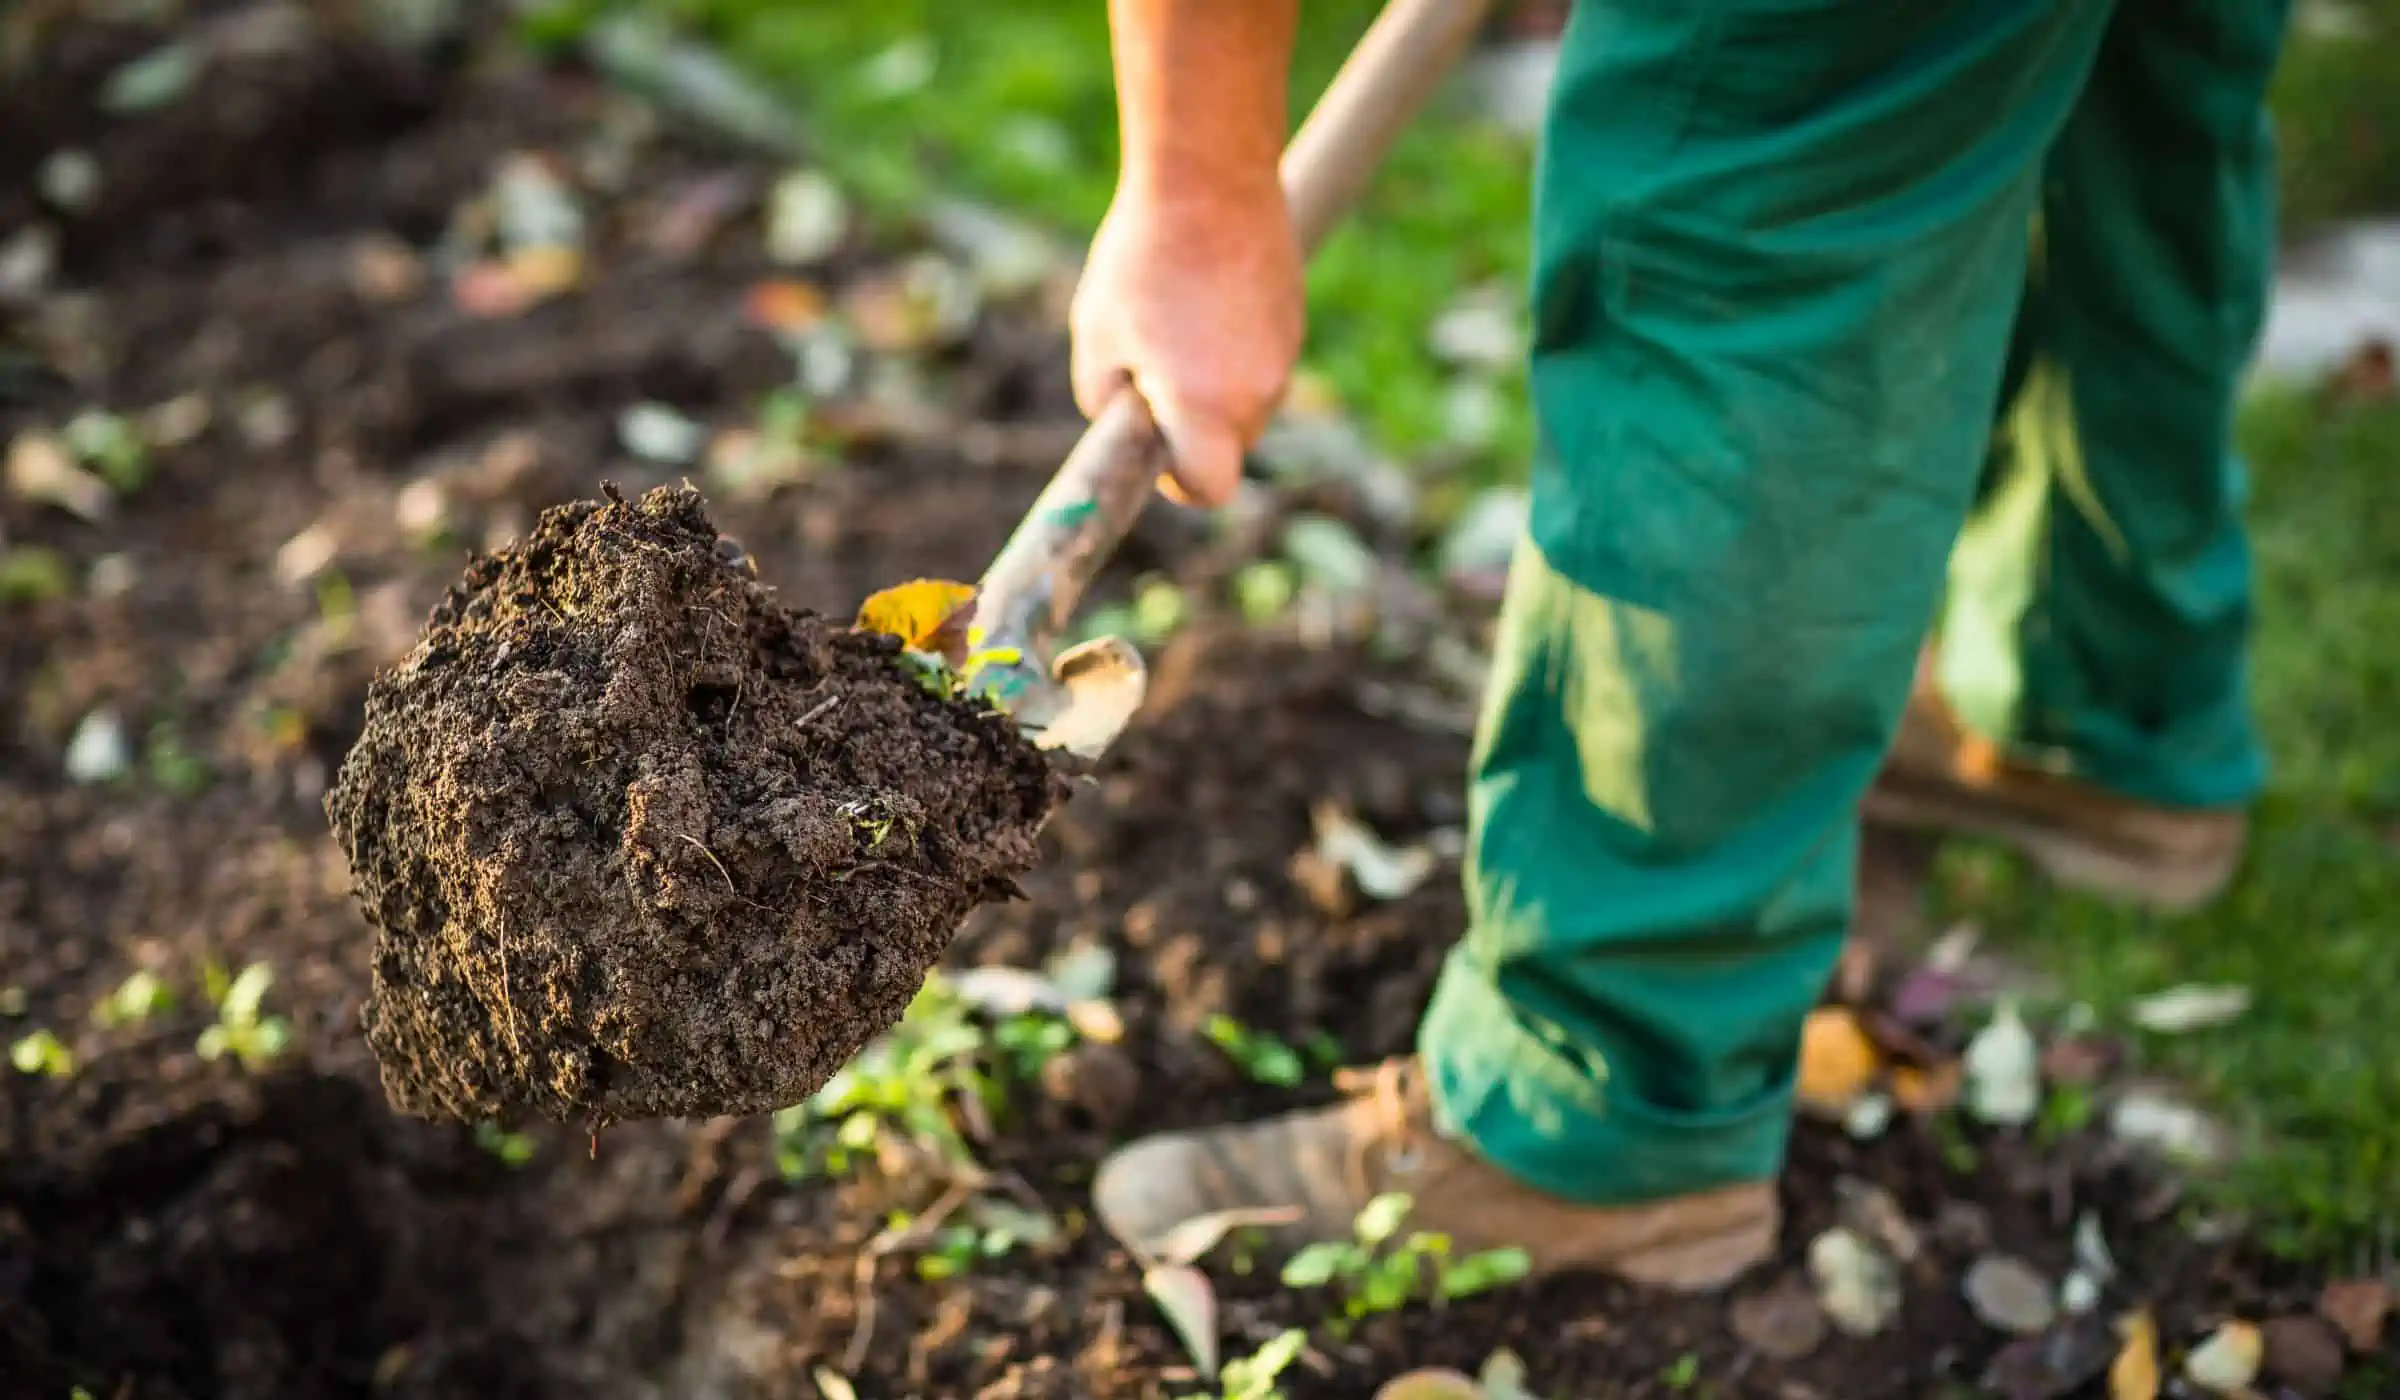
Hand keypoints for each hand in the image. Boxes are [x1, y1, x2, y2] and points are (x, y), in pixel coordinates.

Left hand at [1070, 178, 1303, 508]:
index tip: (1157, 450)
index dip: (1180, 483)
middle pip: (1228, 449)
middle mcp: (1257, 393)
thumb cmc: (1142, 259)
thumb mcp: (1096, 337)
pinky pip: (1259, 362)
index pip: (1210, 490)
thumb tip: (1128, 425)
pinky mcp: (1293, 323)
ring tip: (1175, 319)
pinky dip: (1233, 349)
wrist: (1209, 176)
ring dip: (1212, 385)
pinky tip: (1205, 295)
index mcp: (1205, 407)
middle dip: (1191, 428)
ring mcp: (1283, 357)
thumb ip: (1106, 403)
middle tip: (1150, 369)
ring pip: (1244, 403)